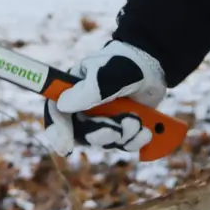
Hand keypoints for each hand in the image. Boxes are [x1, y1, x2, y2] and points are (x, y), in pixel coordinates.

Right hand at [44, 40, 166, 155]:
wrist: (153, 67)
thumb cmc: (127, 64)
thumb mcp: (109, 74)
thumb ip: (89, 90)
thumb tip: (62, 105)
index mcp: (73, 89)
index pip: (56, 111)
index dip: (57, 130)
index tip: (66, 146)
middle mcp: (84, 107)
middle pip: (81, 133)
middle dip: (101, 134)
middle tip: (118, 128)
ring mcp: (102, 119)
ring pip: (103, 141)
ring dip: (122, 136)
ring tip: (137, 121)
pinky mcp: (120, 127)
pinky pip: (121, 144)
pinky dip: (134, 141)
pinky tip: (146, 131)